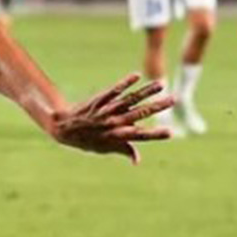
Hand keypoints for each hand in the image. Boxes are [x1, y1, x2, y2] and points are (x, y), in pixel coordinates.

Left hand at [47, 74, 171, 163]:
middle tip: (174, 100)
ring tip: (162, 84)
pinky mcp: (98, 100)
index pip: (140, 136)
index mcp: (117, 136)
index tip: (171, 133)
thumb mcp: (104, 149)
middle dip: (157, 107)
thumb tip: (138, 160)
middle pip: (140, 113)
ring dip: (146, 92)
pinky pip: (113, 91)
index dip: (155, 135)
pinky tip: (137, 76)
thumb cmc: (86, 140)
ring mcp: (106, 110)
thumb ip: (123, 150)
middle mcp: (113, 122)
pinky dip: (124, 83)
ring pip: (130, 100)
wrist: (62, 129)